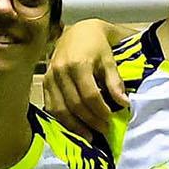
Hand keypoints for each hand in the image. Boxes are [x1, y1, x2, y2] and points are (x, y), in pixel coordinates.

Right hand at [39, 19, 127, 137]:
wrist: (78, 33)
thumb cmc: (97, 46)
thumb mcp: (110, 60)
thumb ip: (115, 82)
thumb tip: (124, 103)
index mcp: (77, 64)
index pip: (89, 95)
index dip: (100, 110)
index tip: (111, 119)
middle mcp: (60, 71)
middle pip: (74, 104)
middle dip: (90, 120)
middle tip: (104, 130)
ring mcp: (50, 77)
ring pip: (59, 108)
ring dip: (74, 125)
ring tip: (89, 136)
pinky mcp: (44, 82)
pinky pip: (50, 106)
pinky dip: (62, 119)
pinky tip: (74, 127)